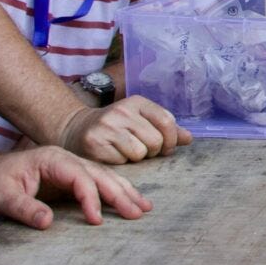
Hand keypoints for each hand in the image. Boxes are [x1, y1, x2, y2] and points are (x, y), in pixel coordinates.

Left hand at [0, 146, 151, 228]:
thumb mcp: (1, 197)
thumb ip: (24, 208)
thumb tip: (48, 222)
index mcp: (52, 159)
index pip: (80, 177)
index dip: (91, 198)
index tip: (96, 220)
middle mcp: (67, 160)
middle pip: (100, 174)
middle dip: (121, 193)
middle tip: (138, 212)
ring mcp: (72, 167)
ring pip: (105, 176)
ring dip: (125, 191)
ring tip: (144, 207)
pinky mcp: (72, 178)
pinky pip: (99, 182)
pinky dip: (117, 191)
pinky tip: (130, 199)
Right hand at [59, 96, 191, 163]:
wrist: (76, 130)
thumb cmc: (116, 128)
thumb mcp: (141, 121)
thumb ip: (165, 129)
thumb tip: (189, 138)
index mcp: (137, 102)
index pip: (166, 120)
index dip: (171, 139)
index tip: (167, 147)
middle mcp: (122, 111)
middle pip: (156, 140)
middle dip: (154, 151)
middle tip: (143, 150)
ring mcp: (107, 126)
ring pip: (140, 152)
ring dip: (138, 158)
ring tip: (127, 151)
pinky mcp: (95, 143)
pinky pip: (122, 161)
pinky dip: (122, 162)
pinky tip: (113, 154)